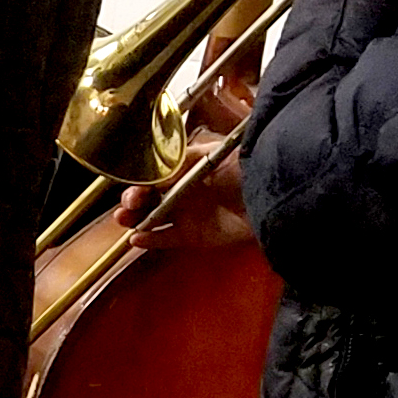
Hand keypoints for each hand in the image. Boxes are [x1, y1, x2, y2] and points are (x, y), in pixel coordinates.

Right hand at [116, 146, 253, 250]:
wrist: (273, 196)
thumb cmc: (245, 168)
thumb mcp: (211, 158)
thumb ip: (178, 167)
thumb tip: (152, 176)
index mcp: (187, 167)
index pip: (153, 173)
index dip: (139, 179)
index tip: (133, 185)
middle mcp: (184, 191)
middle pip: (148, 197)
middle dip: (133, 199)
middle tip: (129, 204)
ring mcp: (189, 215)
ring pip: (152, 218)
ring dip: (135, 219)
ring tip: (123, 220)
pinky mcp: (195, 237)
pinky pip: (167, 239)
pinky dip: (151, 240)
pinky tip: (136, 238)